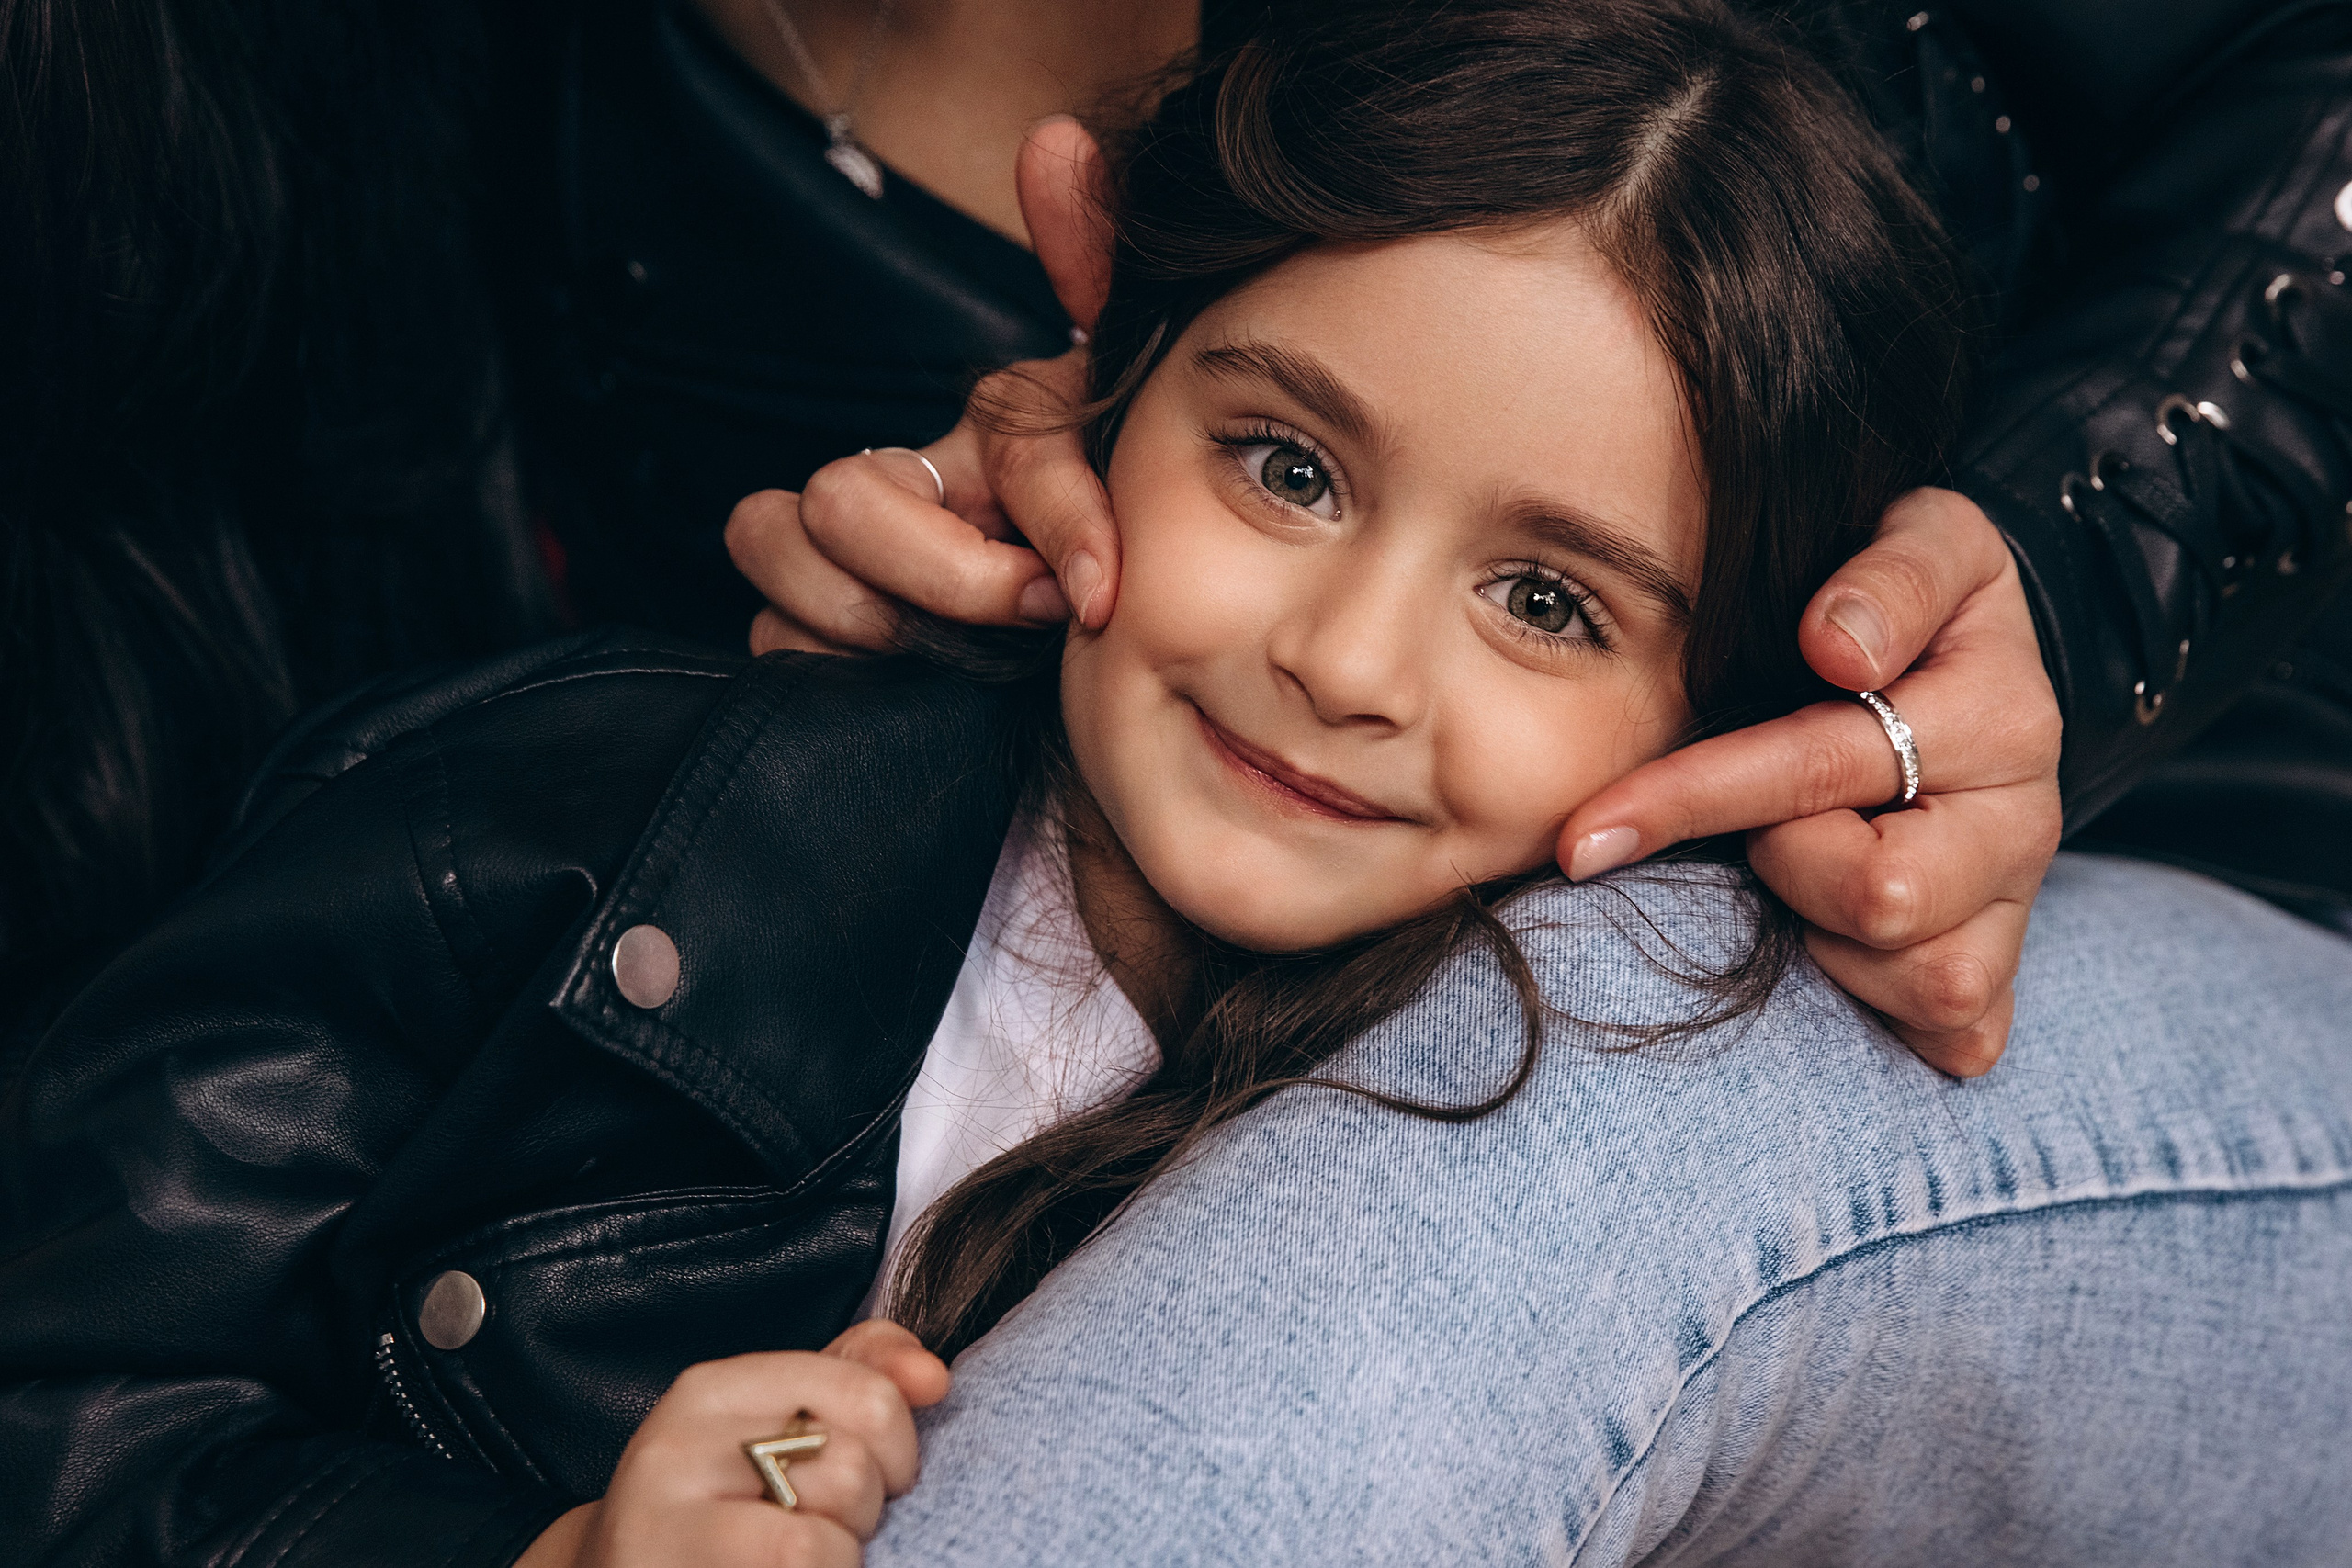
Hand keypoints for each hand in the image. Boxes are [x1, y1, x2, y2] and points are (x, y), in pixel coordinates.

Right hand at [516, 1320, 950, 1567]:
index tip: (879, 1476)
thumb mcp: (781, 1421)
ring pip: (823, 1542)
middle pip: (852, 1473)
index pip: (868, 1395)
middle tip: (821, 1528)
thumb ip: (864, 1374)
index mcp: (713, 1390)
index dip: (899, 1449)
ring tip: (796, 1558)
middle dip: (862, 1516)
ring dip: (837, 1559)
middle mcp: (678, 1446)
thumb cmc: (722, 1504)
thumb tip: (932, 1378)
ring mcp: (664, 1524)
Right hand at [726, 116, 1124, 655]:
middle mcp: (905, 481)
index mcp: (992, 433)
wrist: (1104, 666)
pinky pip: (774, 639)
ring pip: (776, 546)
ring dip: (865, 614)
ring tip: (952, 658)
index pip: (1001, 440)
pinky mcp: (815, 633)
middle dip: (939, 574)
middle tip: (1022, 619)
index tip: (1092, 594)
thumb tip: (1052, 145)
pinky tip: (902, 689)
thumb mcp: (1144, 433)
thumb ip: (1103, 287)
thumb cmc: (1123, 544)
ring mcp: (843, 558)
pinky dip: (825, 665)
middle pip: (845, 493)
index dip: (1052, 517)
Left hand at [1558, 488, 2063, 1076]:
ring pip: (1926, 979)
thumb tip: (1835, 643)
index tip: (1587, 832)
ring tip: (1802, 866)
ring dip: (1831, 935)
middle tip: (1764, 820)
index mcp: (2000, 711)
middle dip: (1786, 862)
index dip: (1692, 798)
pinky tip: (1840, 947)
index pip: (1826, 772)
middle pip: (1881, 898)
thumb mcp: (1927, 537)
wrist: (1979, 659)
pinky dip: (1884, 1005)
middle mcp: (2025, 819)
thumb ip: (1888, 573)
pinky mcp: (2006, 965)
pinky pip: (1957, 1030)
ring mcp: (2019, 904)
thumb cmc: (1918, 598)